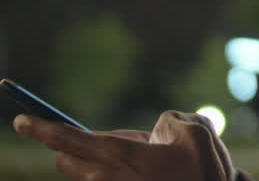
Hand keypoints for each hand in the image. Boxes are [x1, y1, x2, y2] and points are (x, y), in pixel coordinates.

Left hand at [14, 110, 237, 180]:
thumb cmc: (201, 173)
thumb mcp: (196, 132)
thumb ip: (171, 120)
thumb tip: (158, 128)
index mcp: (121, 155)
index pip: (67, 138)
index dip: (41, 128)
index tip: (21, 121)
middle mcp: (107, 178)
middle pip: (65, 160)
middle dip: (73, 148)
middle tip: (107, 144)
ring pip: (86, 175)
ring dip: (101, 166)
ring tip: (142, 165)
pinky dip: (119, 177)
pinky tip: (151, 176)